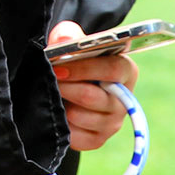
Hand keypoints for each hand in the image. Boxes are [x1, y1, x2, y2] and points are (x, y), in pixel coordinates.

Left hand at [46, 21, 139, 152]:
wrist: (70, 84)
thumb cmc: (75, 60)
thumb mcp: (73, 42)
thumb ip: (69, 35)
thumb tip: (65, 39)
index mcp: (126, 70)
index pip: (113, 70)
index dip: (84, 68)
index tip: (58, 66)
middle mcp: (124, 99)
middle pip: (93, 97)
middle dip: (66, 88)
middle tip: (49, 79)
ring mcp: (113, 122)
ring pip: (80, 117)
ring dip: (61, 105)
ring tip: (54, 93)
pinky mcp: (98, 139)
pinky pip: (75, 136)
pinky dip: (62, 125)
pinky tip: (59, 111)